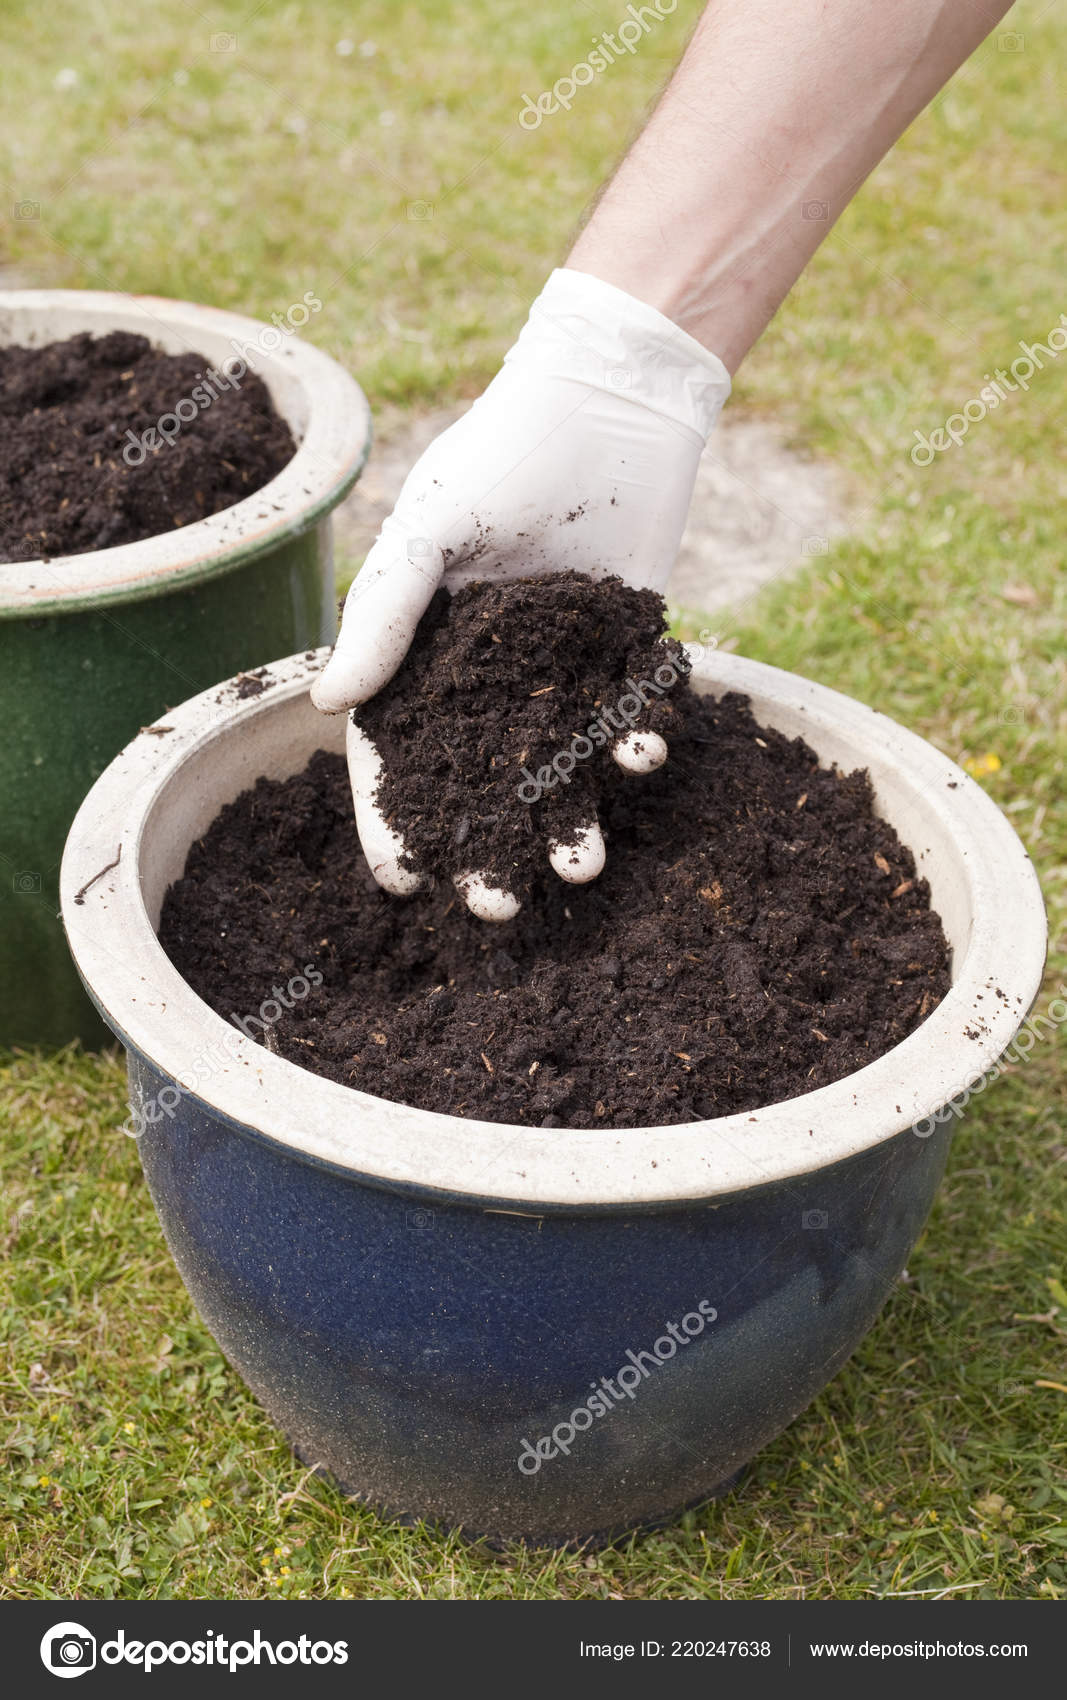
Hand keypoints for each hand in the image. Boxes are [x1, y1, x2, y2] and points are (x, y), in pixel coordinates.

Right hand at [311, 267, 729, 915]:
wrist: (611, 403)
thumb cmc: (501, 456)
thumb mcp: (430, 531)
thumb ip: (385, 614)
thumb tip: (328, 704)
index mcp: (427, 657)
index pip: (397, 756)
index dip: (393, 820)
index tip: (404, 882)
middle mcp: (492, 679)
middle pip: (482, 786)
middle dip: (489, 850)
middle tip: (499, 907)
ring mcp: (562, 674)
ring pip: (562, 769)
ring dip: (572, 820)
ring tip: (585, 866)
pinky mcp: (627, 657)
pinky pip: (629, 718)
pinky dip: (639, 741)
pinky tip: (645, 753)